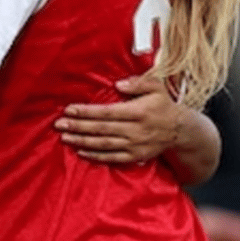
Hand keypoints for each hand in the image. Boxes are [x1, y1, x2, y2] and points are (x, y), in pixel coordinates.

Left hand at [56, 73, 181, 164]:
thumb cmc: (163, 106)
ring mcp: (134, 145)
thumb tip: (118, 84)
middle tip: (59, 124)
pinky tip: (81, 151)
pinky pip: (112, 158)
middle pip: (101, 129)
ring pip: (103, 144)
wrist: (180, 130)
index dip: (87, 112)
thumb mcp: (156, 88)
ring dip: (82, 141)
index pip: (107, 112)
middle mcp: (135, 130)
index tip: (69, 109)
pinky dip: (95, 156)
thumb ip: (137, 83)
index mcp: (138, 112)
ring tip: (65, 137)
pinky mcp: (135, 156)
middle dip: (78, 126)